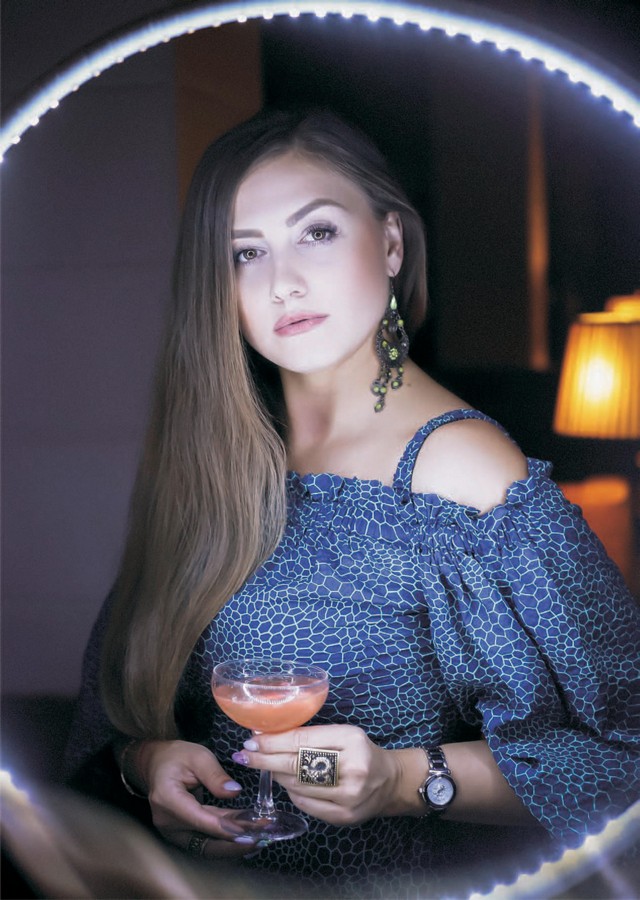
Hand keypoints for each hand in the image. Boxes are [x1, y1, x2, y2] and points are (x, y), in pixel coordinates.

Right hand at [136, 739, 260, 857]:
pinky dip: (224, 841)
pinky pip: (204, 842)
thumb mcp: (198, 756)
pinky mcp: (179, 835)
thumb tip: (235, 791)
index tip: (252, 829)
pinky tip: (244, 838)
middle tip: (262, 838)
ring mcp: (171, 832)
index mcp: (168, 799)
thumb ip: (216, 775)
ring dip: (232, 845)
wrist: (156, 764)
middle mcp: (167, 821)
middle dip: (236, 842)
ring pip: (206, 846)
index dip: (228, 827)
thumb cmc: (176, 756)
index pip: (201, 820)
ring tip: (258, 839)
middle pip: (205, 839)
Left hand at [234, 725, 401, 825]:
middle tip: (244, 754)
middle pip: (297, 765)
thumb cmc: (360, 751)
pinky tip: (287, 783)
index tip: (252, 738)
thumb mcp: (343, 734)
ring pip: (298, 786)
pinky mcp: (344, 817)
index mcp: (351, 740)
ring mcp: (348, 797)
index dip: (273, 741)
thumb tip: (268, 735)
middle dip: (266, 759)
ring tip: (265, 765)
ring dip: (276, 775)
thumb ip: (311, 735)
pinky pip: (305, 804)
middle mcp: (352, 769)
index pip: (302, 741)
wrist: (390, 782)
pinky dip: (292, 792)